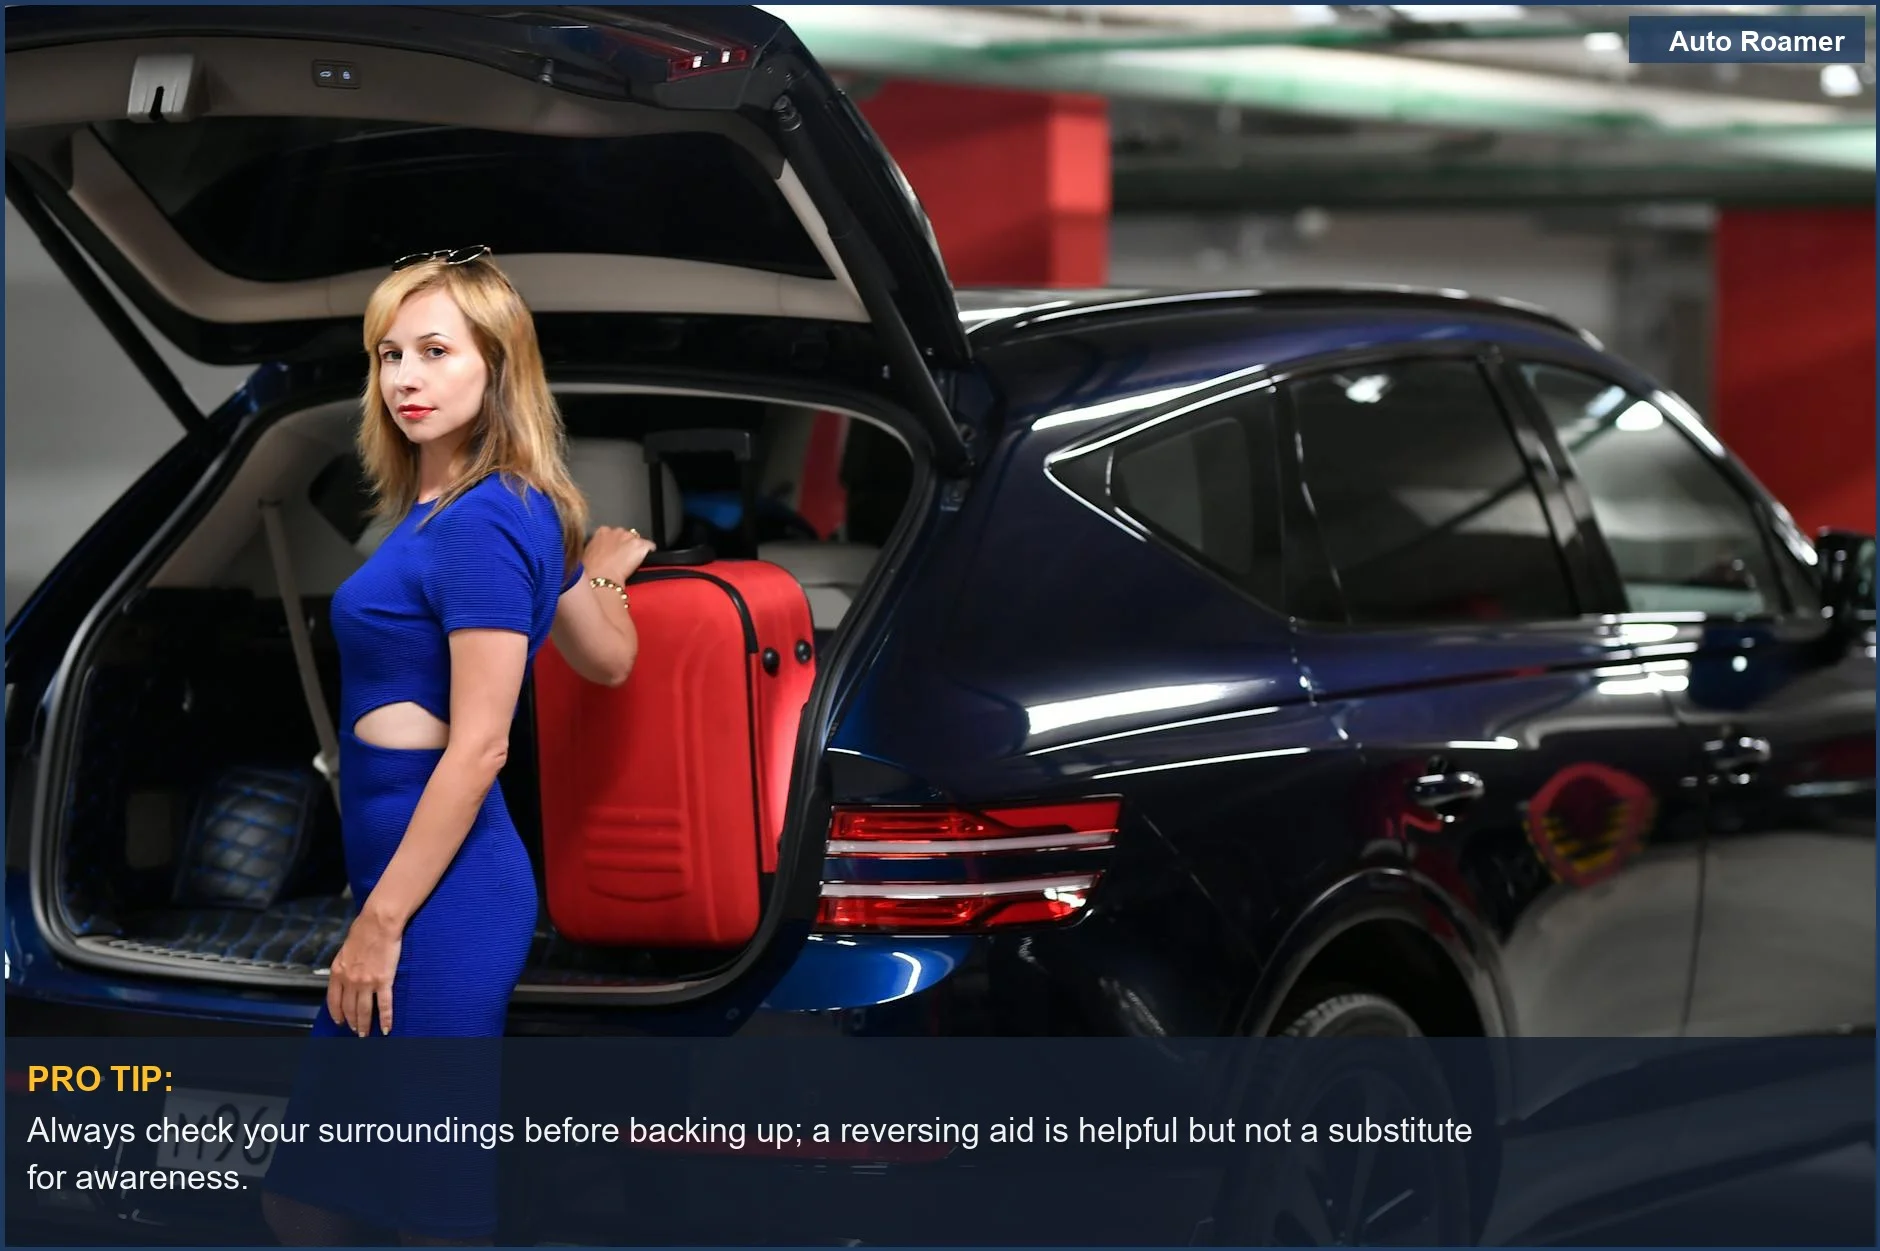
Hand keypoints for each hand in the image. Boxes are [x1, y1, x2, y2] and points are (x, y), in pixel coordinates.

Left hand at [326, 910, 401, 1036]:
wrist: (378, 923)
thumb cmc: (362, 931)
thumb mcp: (344, 950)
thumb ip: (343, 966)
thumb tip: (345, 976)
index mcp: (337, 973)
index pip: (333, 1001)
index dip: (337, 1014)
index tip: (340, 1022)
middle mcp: (350, 981)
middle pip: (349, 1008)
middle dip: (352, 1022)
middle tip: (356, 1031)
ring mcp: (366, 983)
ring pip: (364, 1011)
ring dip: (365, 1025)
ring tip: (366, 1034)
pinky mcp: (384, 981)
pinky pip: (385, 1005)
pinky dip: (386, 1019)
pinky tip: (386, 1028)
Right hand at [584, 525, 656, 585]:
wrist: (601, 577)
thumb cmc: (591, 570)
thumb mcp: (588, 553)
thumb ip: (596, 547)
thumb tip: (600, 551)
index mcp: (602, 531)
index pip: (613, 533)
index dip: (615, 543)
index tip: (615, 550)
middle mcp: (616, 531)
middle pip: (626, 535)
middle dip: (626, 544)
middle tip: (623, 557)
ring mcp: (629, 537)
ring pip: (638, 540)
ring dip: (636, 548)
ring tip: (632, 561)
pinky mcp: (640, 545)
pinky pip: (650, 546)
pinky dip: (650, 551)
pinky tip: (647, 558)